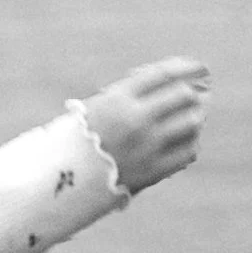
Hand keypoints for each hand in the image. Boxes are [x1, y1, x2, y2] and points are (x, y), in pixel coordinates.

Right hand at [80, 58, 208, 195]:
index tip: (196, 67)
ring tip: (189, 120)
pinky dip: (188, 145)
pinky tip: (182, 144)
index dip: (184, 67)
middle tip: (192, 97)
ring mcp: (146, 146)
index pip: (162, 74)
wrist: (55, 185)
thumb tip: (164, 86)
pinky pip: (186, 152)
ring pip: (190, 122)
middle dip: (189, 94)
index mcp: (117, 99)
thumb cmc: (71, 144)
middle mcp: (135, 120)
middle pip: (182, 95)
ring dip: (193, 118)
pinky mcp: (152, 171)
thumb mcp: (92, 110)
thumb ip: (125, 96)